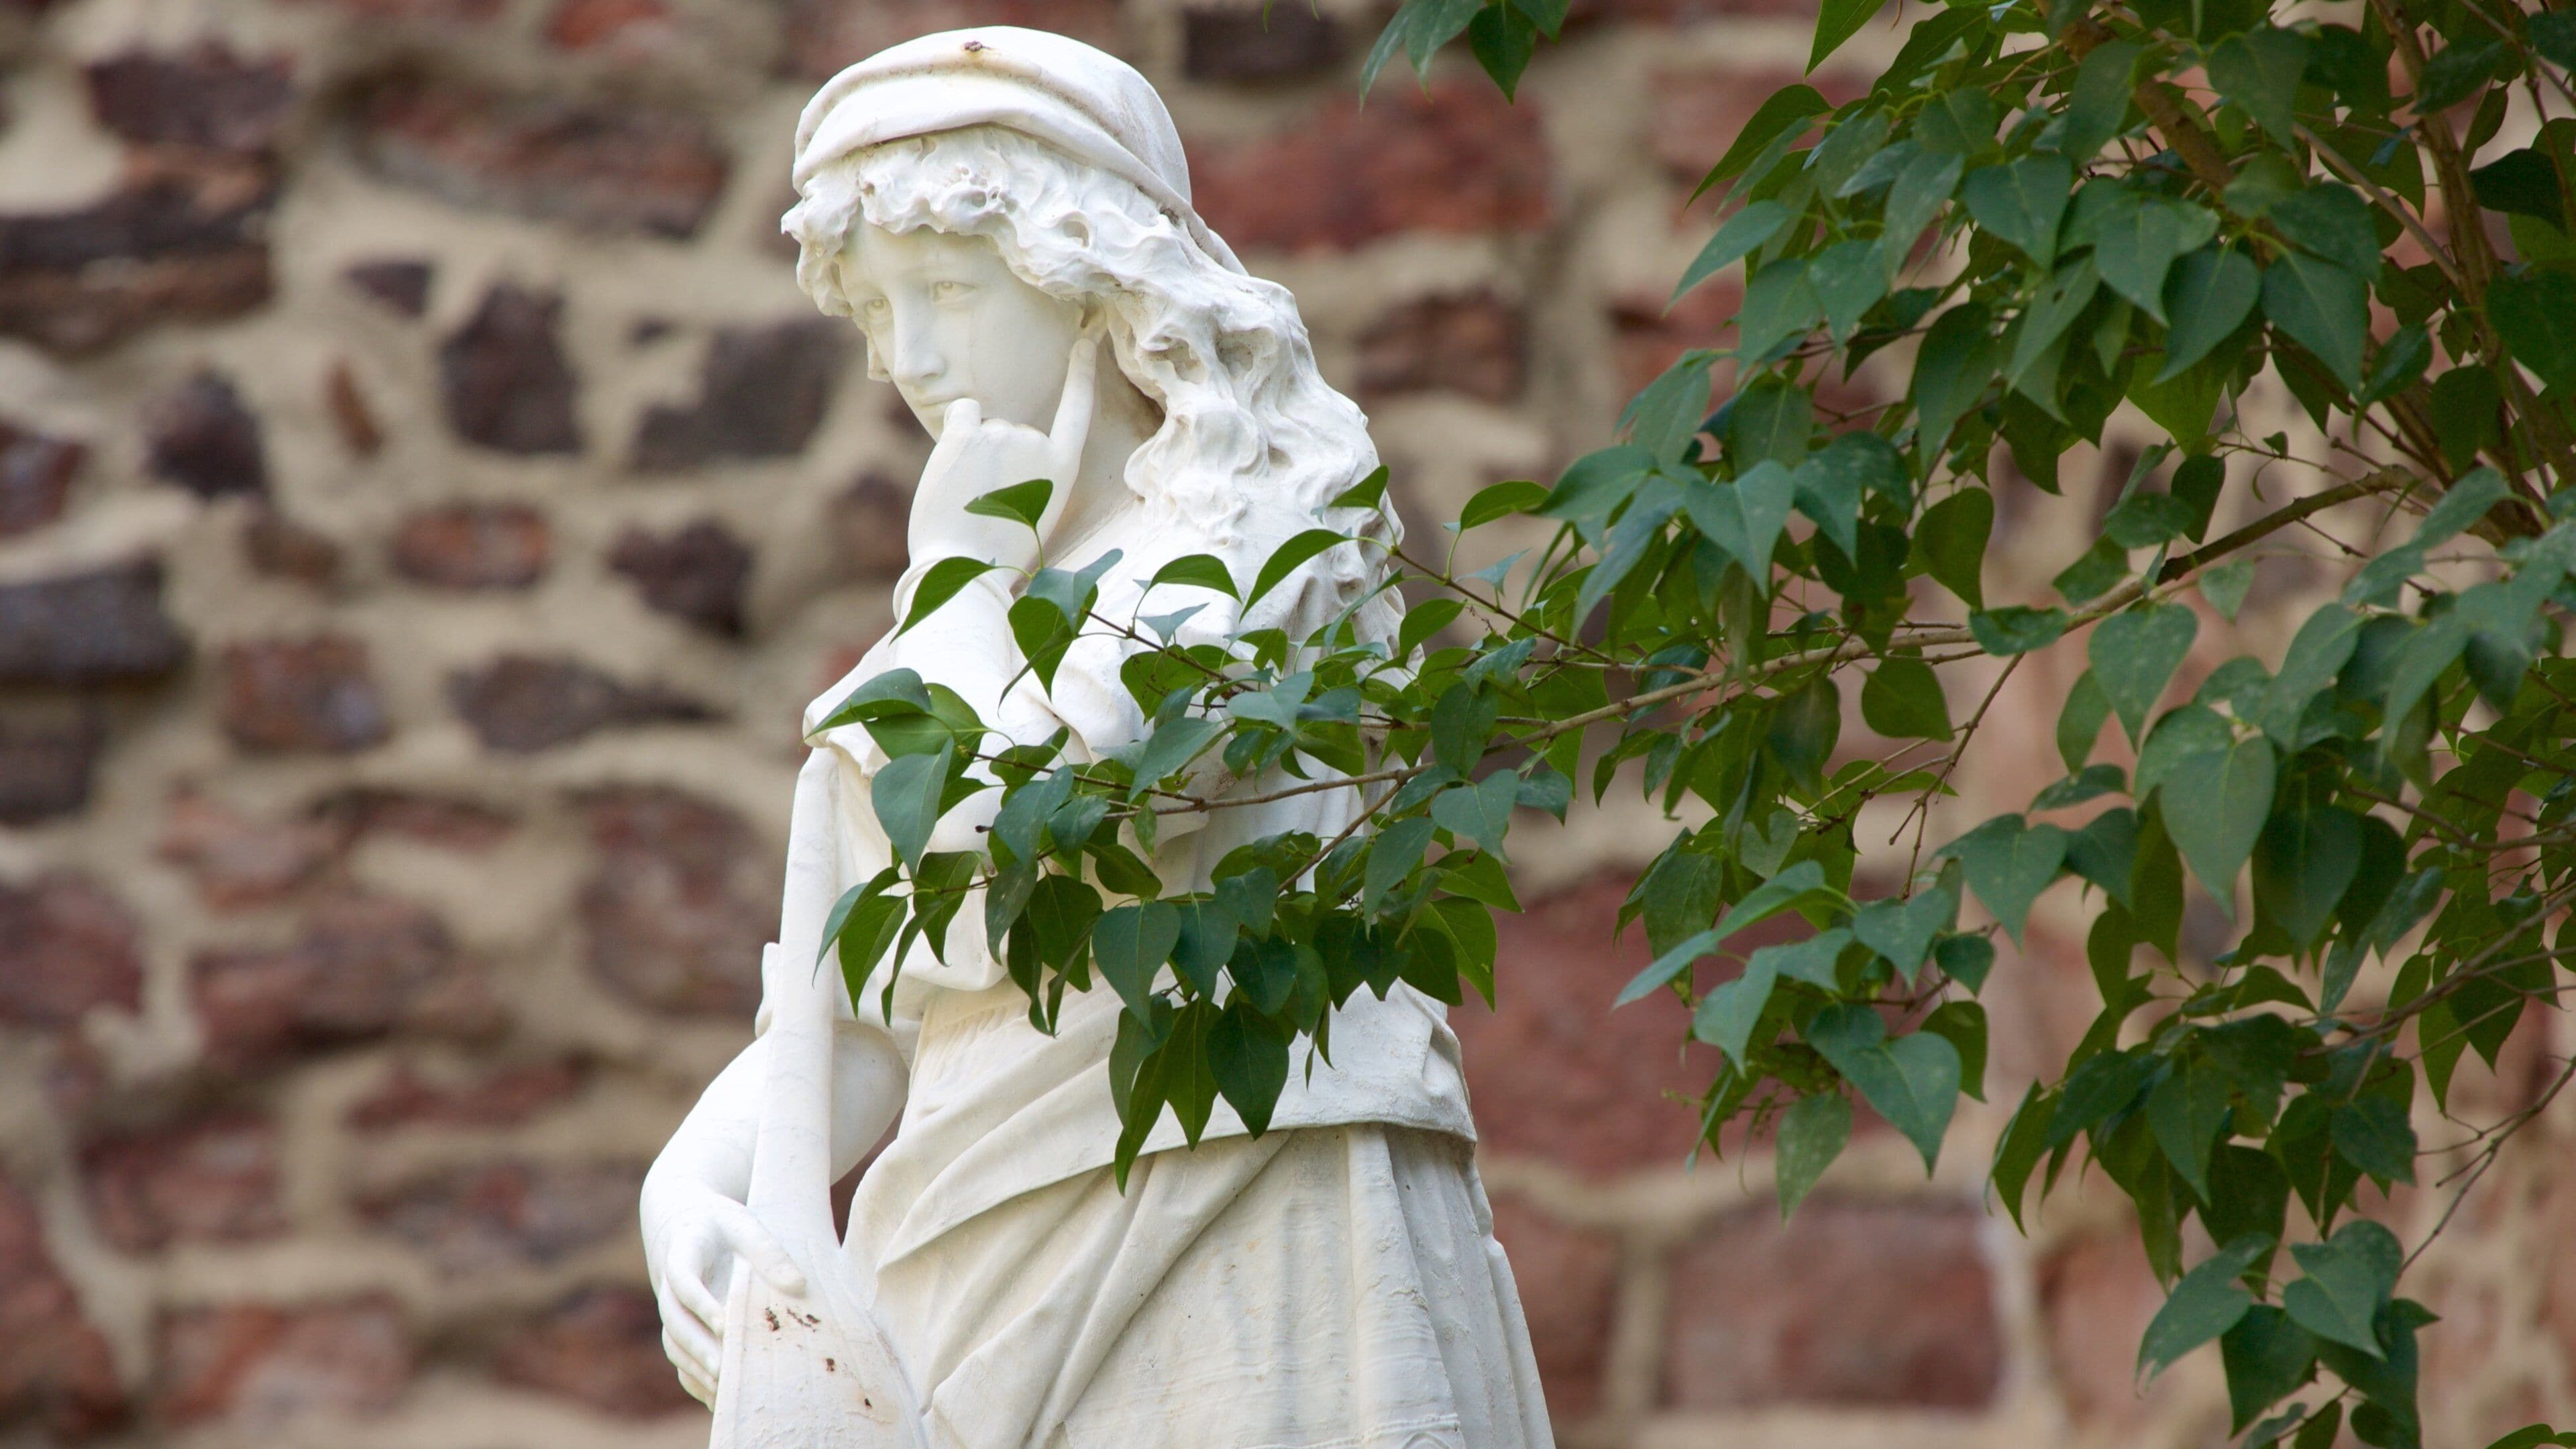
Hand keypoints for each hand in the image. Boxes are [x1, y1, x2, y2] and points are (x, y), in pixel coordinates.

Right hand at [645, 1184, 804, 1405]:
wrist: (687, 1226)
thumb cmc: (723, 1225)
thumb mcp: (745, 1224)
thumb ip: (768, 1251)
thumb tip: (798, 1285)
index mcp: (681, 1253)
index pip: (684, 1281)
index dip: (701, 1303)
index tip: (725, 1323)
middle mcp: (668, 1287)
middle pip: (675, 1322)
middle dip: (698, 1346)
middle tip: (724, 1367)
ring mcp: (672, 1311)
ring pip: (675, 1344)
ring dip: (697, 1367)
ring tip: (725, 1388)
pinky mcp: (679, 1328)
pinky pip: (681, 1357)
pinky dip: (695, 1377)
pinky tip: (720, 1396)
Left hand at [907, 333, 1099, 574]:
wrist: (966, 572)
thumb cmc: (996, 555)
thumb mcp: (1034, 515)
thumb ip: (1029, 475)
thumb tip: (1003, 439)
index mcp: (1063, 470)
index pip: (1077, 411)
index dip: (1081, 374)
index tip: (1085, 339)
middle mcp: (1038, 445)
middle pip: (1010, 431)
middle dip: (994, 458)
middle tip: (986, 503)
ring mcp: (1003, 435)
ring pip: (984, 427)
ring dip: (972, 454)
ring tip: (969, 497)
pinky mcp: (968, 434)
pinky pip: (963, 413)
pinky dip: (956, 432)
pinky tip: (954, 465)